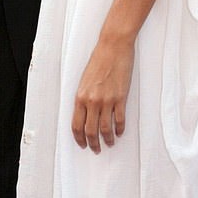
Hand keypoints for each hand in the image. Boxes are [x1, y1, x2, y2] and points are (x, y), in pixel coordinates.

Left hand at [72, 35, 133, 152]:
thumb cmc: (98, 61)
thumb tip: (85, 114)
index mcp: (80, 97)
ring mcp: (107, 100)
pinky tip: (120, 132)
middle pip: (90, 131)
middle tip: (96, 150)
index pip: (76, 125)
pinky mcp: (120, 98)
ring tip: (110, 143)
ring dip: (107, 139)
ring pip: (105, 129)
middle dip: (92, 144)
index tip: (82, 145)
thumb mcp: (84, 81)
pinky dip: (120, 129)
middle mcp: (91, 101)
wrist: (113, 47)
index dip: (79, 138)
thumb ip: (83, 98)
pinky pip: (119, 119)